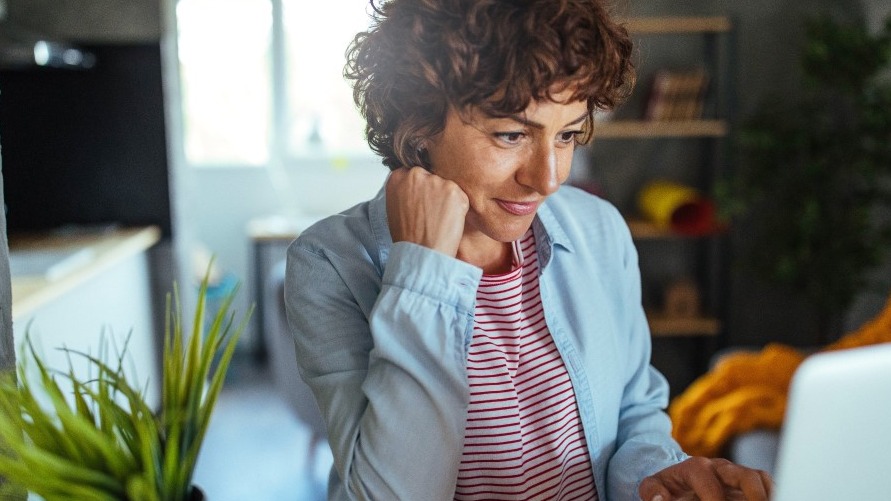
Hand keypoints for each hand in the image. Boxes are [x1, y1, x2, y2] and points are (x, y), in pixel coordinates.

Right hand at [385, 167, 469, 256]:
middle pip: (431, 177)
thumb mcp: (395, 208)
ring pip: (446, 186)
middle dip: (434, 192)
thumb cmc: (408, 237)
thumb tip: (418, 187)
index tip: (421, 202)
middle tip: (432, 214)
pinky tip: (448, 222)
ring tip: (439, 221)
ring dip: (447, 201)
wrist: (421, 254)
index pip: (414, 174)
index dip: (420, 190)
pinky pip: (460, 196)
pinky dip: (459, 209)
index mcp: (398, 177)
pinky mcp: (454, 190)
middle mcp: (415, 174)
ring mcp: (435, 181)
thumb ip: (405, 191)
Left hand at [639, 457, 772, 500]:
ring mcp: (737, 475)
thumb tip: (660, 500)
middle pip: (744, 473)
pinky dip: (771, 493)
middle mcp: (721, 468)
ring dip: (767, 495)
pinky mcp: (749, 484)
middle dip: (753, 494)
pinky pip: (767, 484)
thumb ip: (652, 491)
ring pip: (759, 478)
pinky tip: (772, 500)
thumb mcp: (654, 485)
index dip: (712, 497)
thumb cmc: (669, 487)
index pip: (707, 478)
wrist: (680, 481)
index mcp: (696, 467)